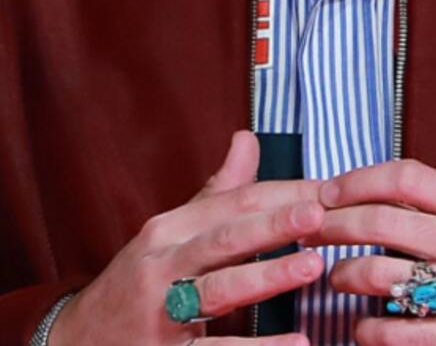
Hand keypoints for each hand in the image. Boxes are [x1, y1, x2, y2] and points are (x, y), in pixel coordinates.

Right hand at [50, 130, 325, 344]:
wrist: (74, 345)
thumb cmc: (138, 282)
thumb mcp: (170, 233)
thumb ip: (217, 192)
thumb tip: (248, 138)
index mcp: (171, 228)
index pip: (236, 202)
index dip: (286, 194)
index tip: (333, 190)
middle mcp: (162, 265)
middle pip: (225, 238)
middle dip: (273, 224)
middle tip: (319, 214)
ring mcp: (160, 313)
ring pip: (217, 291)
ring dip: (267, 278)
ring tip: (313, 267)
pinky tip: (296, 345)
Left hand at [312, 159, 435, 344]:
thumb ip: (434, 205)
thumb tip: (362, 188)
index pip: (408, 177)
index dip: (359, 180)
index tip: (328, 189)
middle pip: (384, 222)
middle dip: (334, 224)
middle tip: (310, 229)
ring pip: (379, 275)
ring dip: (343, 275)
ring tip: (337, 276)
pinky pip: (389, 330)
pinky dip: (363, 327)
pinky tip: (362, 322)